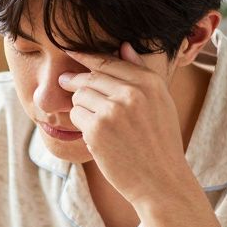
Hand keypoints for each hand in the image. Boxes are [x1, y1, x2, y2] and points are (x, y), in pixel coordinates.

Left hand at [59, 42, 222, 226]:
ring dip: (80, 104)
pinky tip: (94, 134)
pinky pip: (76, 114)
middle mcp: (132, 93)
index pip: (109, 61)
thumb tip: (123, 45)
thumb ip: (141, 73)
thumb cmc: (160, 143)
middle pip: (90, 76)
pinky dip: (80, 122)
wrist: (161, 181)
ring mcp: (113, 111)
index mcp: (150, 83)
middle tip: (65, 81)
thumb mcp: (160, 103)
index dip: (86, 56)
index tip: (70, 51)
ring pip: (80, 94)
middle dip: (76, 79)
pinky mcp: (97, 130)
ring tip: (93, 118)